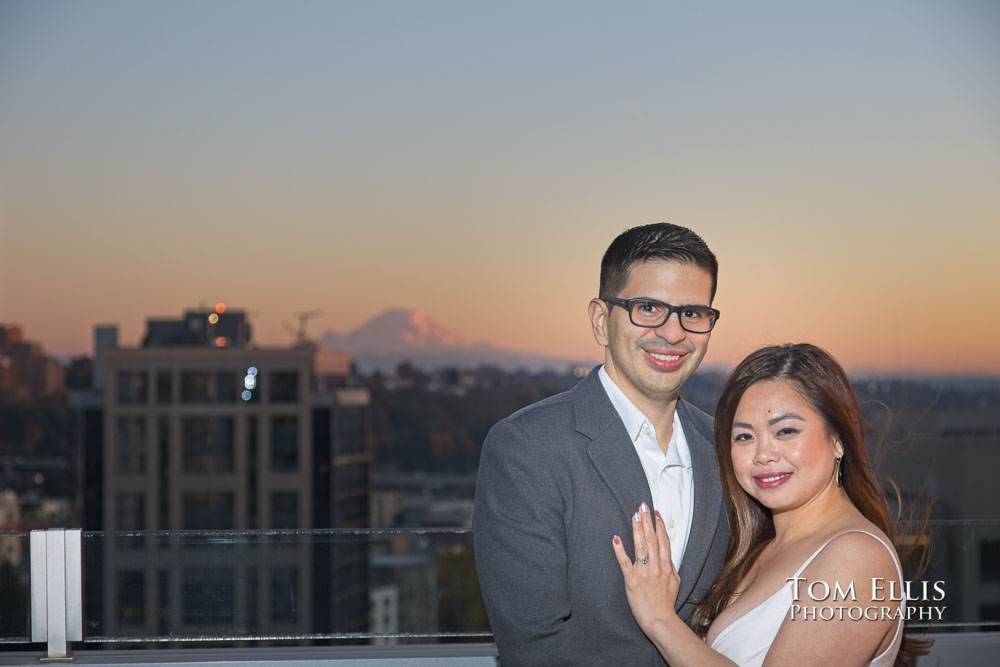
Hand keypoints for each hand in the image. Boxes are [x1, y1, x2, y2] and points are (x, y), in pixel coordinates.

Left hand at [612, 503, 680, 633]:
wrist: (659, 620)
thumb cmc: (666, 602)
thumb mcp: (675, 582)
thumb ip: (671, 567)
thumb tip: (668, 556)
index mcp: (666, 566)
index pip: (663, 540)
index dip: (659, 525)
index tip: (655, 512)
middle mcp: (656, 566)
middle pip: (652, 539)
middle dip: (647, 521)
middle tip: (643, 505)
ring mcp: (644, 573)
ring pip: (640, 547)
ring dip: (637, 530)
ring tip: (634, 515)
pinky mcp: (632, 580)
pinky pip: (625, 562)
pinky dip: (620, 550)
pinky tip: (616, 538)